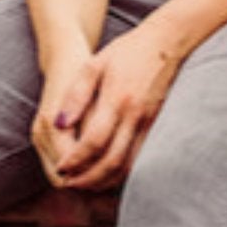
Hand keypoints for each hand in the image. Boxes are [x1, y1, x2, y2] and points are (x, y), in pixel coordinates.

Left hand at [37, 22, 183, 189]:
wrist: (167, 41)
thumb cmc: (127, 51)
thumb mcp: (94, 65)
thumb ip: (76, 95)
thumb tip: (60, 125)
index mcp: (117, 100)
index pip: (93, 141)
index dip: (76, 160)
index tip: (61, 170)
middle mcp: (135, 115)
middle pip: (112, 160)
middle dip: (89, 179)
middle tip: (70, 185)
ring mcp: (150, 121)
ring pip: (129, 164)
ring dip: (107, 180)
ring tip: (87, 184)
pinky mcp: (157, 124)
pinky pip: (140, 156)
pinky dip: (124, 171)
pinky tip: (109, 173)